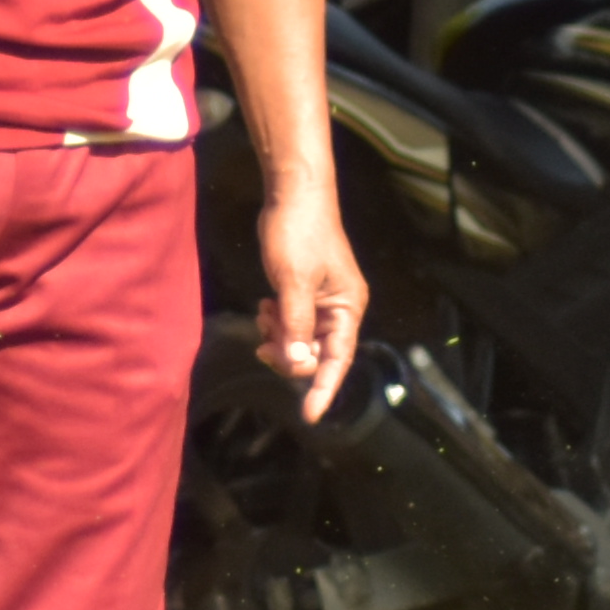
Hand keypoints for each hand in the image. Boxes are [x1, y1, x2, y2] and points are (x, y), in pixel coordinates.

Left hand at [251, 175, 366, 419]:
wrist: (293, 192)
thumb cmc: (298, 233)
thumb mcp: (294, 281)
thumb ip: (296, 325)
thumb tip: (297, 365)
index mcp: (347, 308)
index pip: (338, 360)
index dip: (323, 389)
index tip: (309, 416)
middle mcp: (340, 309)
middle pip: (316, 354)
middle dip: (289, 354)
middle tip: (262, 343)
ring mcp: (322, 301)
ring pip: (300, 340)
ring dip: (279, 337)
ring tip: (263, 313)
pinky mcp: (305, 292)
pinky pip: (292, 322)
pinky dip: (276, 322)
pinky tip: (264, 306)